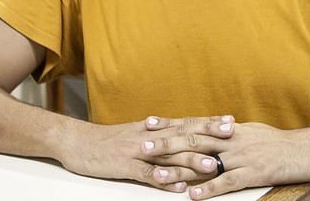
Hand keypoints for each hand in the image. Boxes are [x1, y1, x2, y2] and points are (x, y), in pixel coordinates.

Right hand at [54, 115, 235, 193]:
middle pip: (183, 134)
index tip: (230, 121)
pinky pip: (145, 175)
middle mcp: (149, 137)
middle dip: (208, 135)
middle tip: (232, 135)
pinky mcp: (124, 167)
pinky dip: (162, 181)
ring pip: (168, 156)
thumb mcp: (136, 133)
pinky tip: (176, 187)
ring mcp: (137, 152)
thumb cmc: (107, 140)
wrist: (77, 141)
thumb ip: (159, 135)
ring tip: (212, 165)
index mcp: (153, 129)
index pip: (186, 123)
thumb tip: (181, 136)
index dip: (209, 122)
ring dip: (191, 161)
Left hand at [143, 117, 309, 198]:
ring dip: (180, 168)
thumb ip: (229, 132)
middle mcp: (230, 139)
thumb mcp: (251, 131)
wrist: (307, 149)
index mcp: (228, 129)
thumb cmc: (279, 142)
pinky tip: (193, 195)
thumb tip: (213, 128)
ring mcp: (241, 156)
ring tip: (158, 174)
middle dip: (166, 144)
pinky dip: (209, 189)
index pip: (192, 124)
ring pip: (205, 162)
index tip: (147, 124)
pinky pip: (227, 182)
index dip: (169, 124)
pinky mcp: (253, 174)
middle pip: (192, 139)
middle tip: (142, 146)